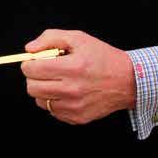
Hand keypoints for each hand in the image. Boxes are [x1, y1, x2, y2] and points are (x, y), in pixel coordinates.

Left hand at [21, 29, 135, 124]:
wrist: (128, 80)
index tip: (36, 62)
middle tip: (45, 71)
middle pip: (32, 87)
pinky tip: (66, 92)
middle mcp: (72, 89)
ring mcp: (74, 106)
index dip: (29, 64)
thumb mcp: (78, 38)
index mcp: (72, 67)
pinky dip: (55, 101)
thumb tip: (29, 50)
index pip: (32, 69)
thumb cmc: (102, 57)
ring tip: (57, 81)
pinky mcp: (77, 118)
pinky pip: (53, 111)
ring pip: (40, 101)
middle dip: (34, 77)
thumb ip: (50, 38)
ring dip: (43, 90)